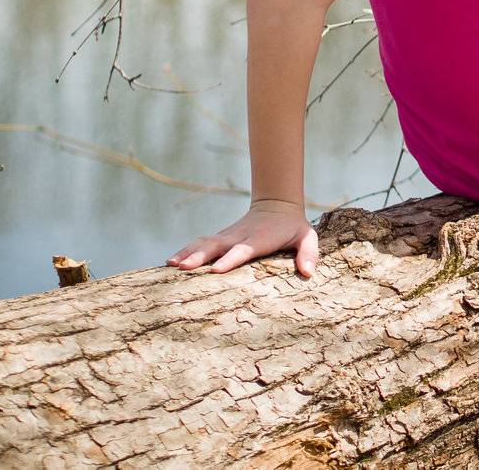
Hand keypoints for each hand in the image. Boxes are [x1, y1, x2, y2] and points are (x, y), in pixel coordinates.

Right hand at [167, 199, 318, 278]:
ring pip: (205, 243)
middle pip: (217, 245)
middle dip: (200, 256)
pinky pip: (200, 243)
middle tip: (183, 268)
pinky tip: (170, 263)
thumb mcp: (307, 237)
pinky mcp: (221, 238)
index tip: (216, 270)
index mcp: (259, 239)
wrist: (277, 205)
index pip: (243, 250)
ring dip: (188, 253)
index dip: (231, 259)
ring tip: (171, 265)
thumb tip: (309, 273)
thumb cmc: (293, 227)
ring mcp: (228, 236)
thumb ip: (309, 254)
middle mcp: (240, 236)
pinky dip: (185, 251)